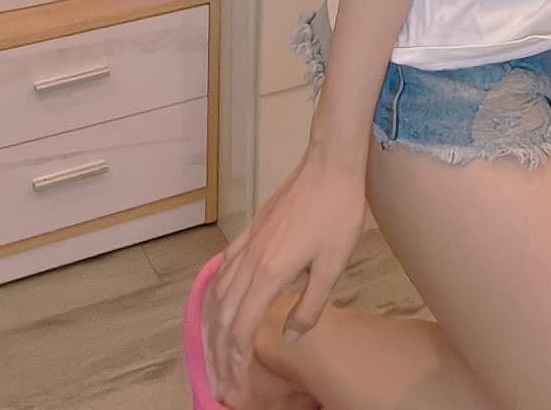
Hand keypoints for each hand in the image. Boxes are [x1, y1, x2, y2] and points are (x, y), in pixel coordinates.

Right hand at [205, 149, 365, 405]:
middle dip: (219, 356)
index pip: (241, 329)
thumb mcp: (333, 264)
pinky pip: (222, 270)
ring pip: (217, 294)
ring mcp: (247, 243)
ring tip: (215, 355)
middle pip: (222, 317)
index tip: (235, 388)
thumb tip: (289, 334)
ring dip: (213, 330)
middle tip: (221, 384)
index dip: (236, 363)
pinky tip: (217, 306)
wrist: (330, 163)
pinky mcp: (251, 231)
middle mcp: (250, 260)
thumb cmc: (338, 211)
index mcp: (270, 272)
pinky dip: (213, 296)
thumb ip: (310, 305)